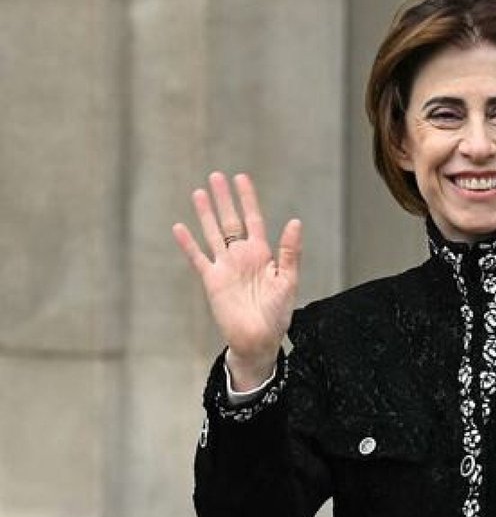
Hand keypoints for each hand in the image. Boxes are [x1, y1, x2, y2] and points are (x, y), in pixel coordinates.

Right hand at [172, 171, 302, 369]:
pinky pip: (197, 258)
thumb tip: (295, 222)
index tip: (241, 178)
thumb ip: (290, 252)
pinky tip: (179, 227)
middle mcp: (241, 256)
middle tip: (216, 176)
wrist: (258, 340)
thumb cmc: (277, 315)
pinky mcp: (212, 281)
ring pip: (213, 233)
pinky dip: (188, 244)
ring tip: (199, 192)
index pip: (253, 219)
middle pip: (230, 220)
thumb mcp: (287, 281)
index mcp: (261, 254)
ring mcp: (225, 267)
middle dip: (224, 199)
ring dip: (206, 214)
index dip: (247, 199)